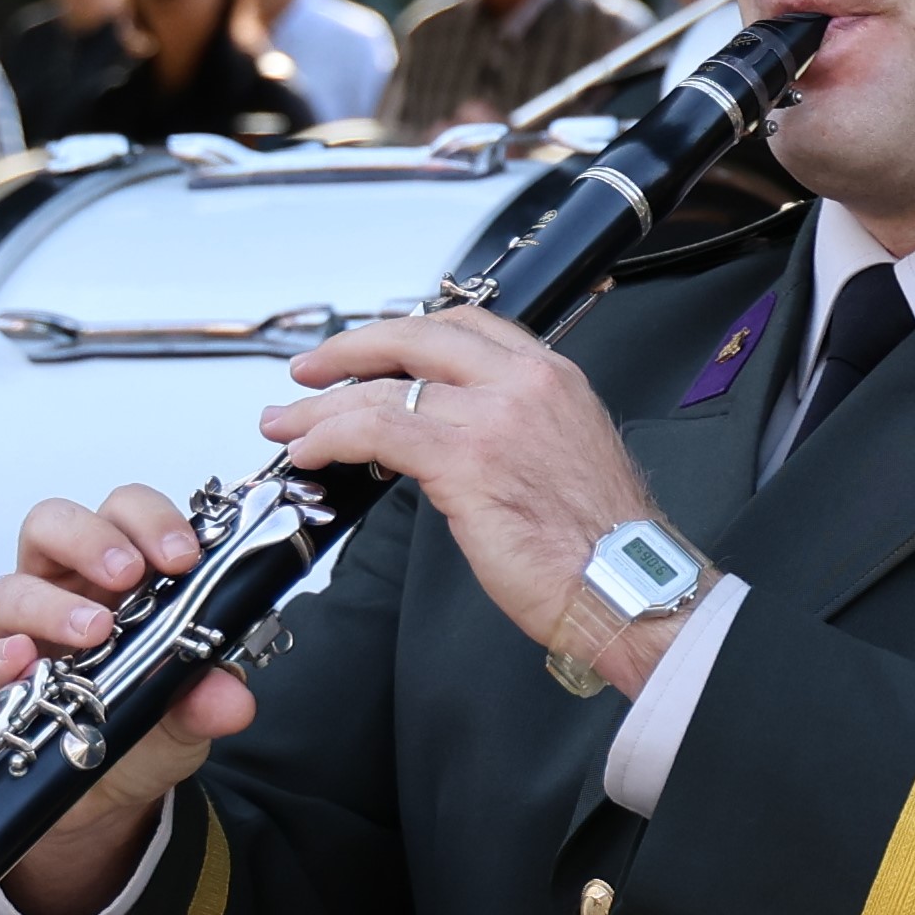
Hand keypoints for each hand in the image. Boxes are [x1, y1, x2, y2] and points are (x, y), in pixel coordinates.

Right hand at [0, 485, 257, 914]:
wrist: (101, 800)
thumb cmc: (138, 732)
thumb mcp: (187, 717)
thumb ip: (208, 698)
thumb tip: (231, 697)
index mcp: (118, 579)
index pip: (124, 516)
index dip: (151, 521)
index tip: (182, 554)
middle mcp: (63, 591)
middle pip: (53, 525)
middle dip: (91, 538)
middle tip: (128, 573)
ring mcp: (19, 632)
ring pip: (11, 588)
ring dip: (53, 605)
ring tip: (94, 632)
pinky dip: (1, 657)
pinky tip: (25, 663)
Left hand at [262, 308, 668, 689]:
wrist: (625, 587)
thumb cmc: (600, 545)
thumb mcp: (561, 458)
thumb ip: (508, 431)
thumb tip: (446, 439)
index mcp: (552, 378)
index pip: (465, 327)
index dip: (403, 334)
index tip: (369, 352)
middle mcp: (525, 385)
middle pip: (416, 337)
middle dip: (349, 350)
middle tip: (309, 372)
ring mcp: (494, 418)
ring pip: (385, 388)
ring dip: (322, 405)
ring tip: (288, 424)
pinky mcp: (466, 462)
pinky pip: (376, 431)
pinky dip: (331, 436)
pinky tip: (311, 452)